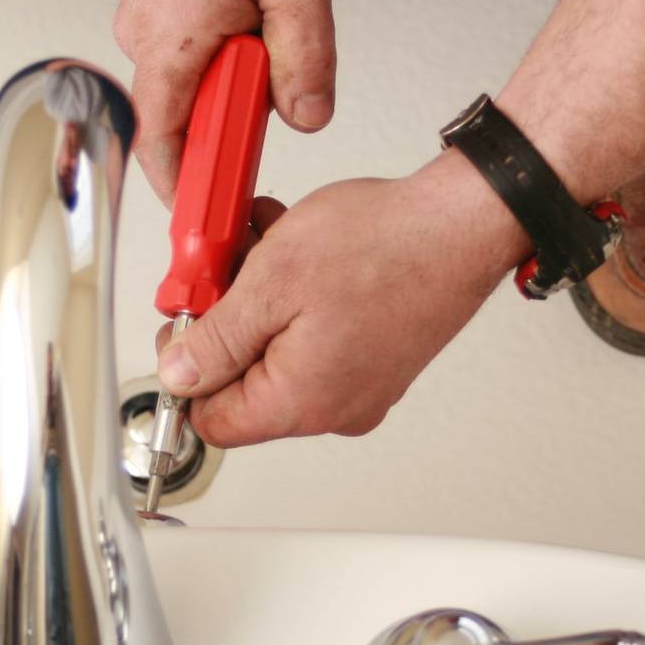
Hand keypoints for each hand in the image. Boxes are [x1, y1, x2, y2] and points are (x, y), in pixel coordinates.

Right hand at [115, 0, 337, 201]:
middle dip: (233, 130)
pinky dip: (228, 63)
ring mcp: (150, 26)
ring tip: (275, 41)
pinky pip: (193, 62)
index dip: (189, 195)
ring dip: (237, 87)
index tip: (215, 228)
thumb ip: (305, 54)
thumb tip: (307, 115)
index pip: (165, 147)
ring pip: (193, 91)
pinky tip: (259, 24)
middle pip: (184, 123)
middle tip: (282, 103)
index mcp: (173, 42)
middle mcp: (148, 39)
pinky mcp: (162, 14)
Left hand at [155, 158, 528, 444]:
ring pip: (277, 355)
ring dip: (260, 300)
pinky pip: (314, 341)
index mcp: (302, 403)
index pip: (212, 421)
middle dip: (227, 321)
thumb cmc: (388, 246)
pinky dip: (296, 300)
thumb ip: (216, 339)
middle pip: (245, 386)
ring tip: (267, 245)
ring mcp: (360, 387)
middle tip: (225, 267)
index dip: (187, 368)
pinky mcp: (376, 361)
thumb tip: (180, 374)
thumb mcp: (271, 282)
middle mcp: (335, 409)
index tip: (186, 319)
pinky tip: (296, 252)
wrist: (465, 223)